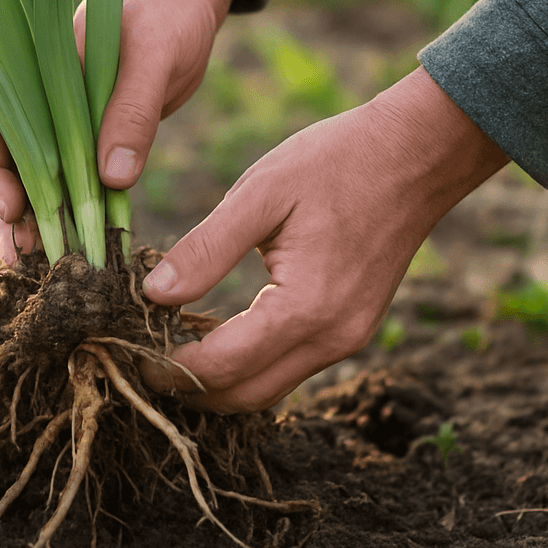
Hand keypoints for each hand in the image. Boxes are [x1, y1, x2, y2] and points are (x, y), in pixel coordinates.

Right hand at [0, 0, 243, 262]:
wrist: (187, 8)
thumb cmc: (165, 15)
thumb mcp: (154, 54)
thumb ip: (132, 109)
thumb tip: (110, 178)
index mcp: (32, 62)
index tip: (12, 206)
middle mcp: (36, 96)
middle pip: (2, 159)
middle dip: (7, 210)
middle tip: (23, 258)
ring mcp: (58, 120)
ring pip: (32, 178)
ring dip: (33, 222)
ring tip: (37, 269)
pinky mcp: (85, 141)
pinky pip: (69, 182)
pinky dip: (70, 214)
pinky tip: (73, 249)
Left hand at [141, 67, 508, 412]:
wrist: (418, 152)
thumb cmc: (336, 162)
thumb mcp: (260, 194)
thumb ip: (206, 249)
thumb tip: (153, 294)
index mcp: (307, 308)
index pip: (222, 366)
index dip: (169, 368)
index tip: (128, 354)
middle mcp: (333, 338)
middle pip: (246, 395)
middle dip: (189, 388)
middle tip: (139, 360)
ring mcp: (349, 338)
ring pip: (269, 387)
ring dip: (218, 380)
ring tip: (168, 348)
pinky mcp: (354, 327)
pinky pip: (292, 365)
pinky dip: (249, 362)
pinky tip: (216, 333)